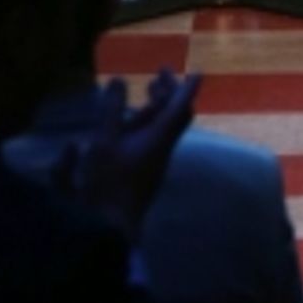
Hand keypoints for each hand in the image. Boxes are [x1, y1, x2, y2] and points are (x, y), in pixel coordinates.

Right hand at [56, 69, 200, 240]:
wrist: (107, 231)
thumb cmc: (109, 184)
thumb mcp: (105, 142)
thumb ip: (112, 110)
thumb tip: (119, 79)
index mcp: (158, 140)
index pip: (180, 108)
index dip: (186, 88)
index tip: (197, 71)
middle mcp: (160, 151)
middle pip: (174, 119)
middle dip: (169, 95)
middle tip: (159, 76)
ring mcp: (151, 164)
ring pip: (162, 132)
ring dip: (153, 110)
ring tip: (145, 93)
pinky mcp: (141, 175)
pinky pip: (150, 144)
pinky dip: (141, 127)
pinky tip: (124, 124)